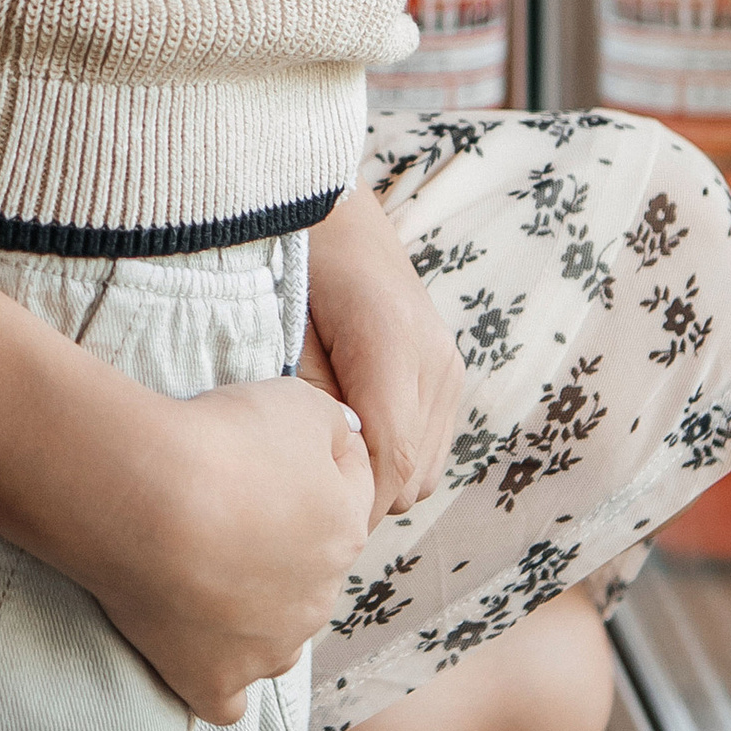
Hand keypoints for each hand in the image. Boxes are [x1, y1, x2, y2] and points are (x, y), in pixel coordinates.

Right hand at [80, 374, 376, 720]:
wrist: (146, 497)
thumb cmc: (220, 439)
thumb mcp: (297, 403)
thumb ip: (333, 426)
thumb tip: (345, 441)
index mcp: (344, 532)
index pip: (344, 497)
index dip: (302, 469)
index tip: (254, 454)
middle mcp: (318, 599)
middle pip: (308, 574)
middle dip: (278, 549)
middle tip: (218, 512)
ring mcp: (267, 648)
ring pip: (279, 640)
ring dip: (256, 618)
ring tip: (204, 579)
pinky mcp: (212, 681)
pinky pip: (225, 701)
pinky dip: (213, 678)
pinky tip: (194, 652)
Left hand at [299, 179, 461, 523]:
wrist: (331, 205)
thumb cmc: (291, 259)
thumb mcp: (282, 324)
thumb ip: (306, 396)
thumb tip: (321, 466)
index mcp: (394, 343)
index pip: (390, 459)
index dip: (350, 504)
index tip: (301, 524)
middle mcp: (435, 361)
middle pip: (411, 477)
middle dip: (357, 499)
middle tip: (296, 499)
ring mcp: (448, 369)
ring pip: (424, 475)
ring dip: (377, 483)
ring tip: (319, 470)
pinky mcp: (448, 375)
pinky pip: (429, 451)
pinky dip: (392, 462)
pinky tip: (346, 445)